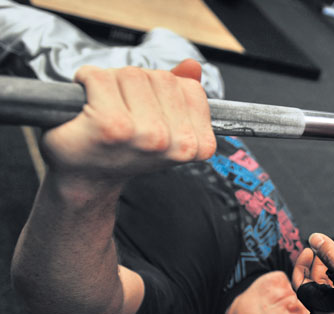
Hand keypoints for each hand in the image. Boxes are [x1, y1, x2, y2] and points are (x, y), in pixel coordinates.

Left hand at [41, 59, 215, 185]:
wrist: (88, 175)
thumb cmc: (123, 152)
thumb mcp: (166, 127)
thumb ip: (183, 95)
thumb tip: (192, 66)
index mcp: (195, 145)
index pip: (191, 89)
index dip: (166, 92)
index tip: (151, 111)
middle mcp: (172, 142)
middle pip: (162, 77)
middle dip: (141, 85)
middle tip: (127, 110)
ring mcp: (143, 134)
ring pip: (133, 74)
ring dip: (114, 82)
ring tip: (109, 107)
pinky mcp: (110, 124)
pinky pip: (99, 77)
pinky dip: (87, 80)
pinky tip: (89, 102)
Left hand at [291, 238, 333, 313]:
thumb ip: (330, 253)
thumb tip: (313, 237)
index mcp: (324, 308)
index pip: (301, 286)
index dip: (302, 265)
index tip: (310, 250)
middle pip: (312, 289)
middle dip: (315, 267)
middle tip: (324, 251)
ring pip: (325, 292)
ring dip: (326, 273)